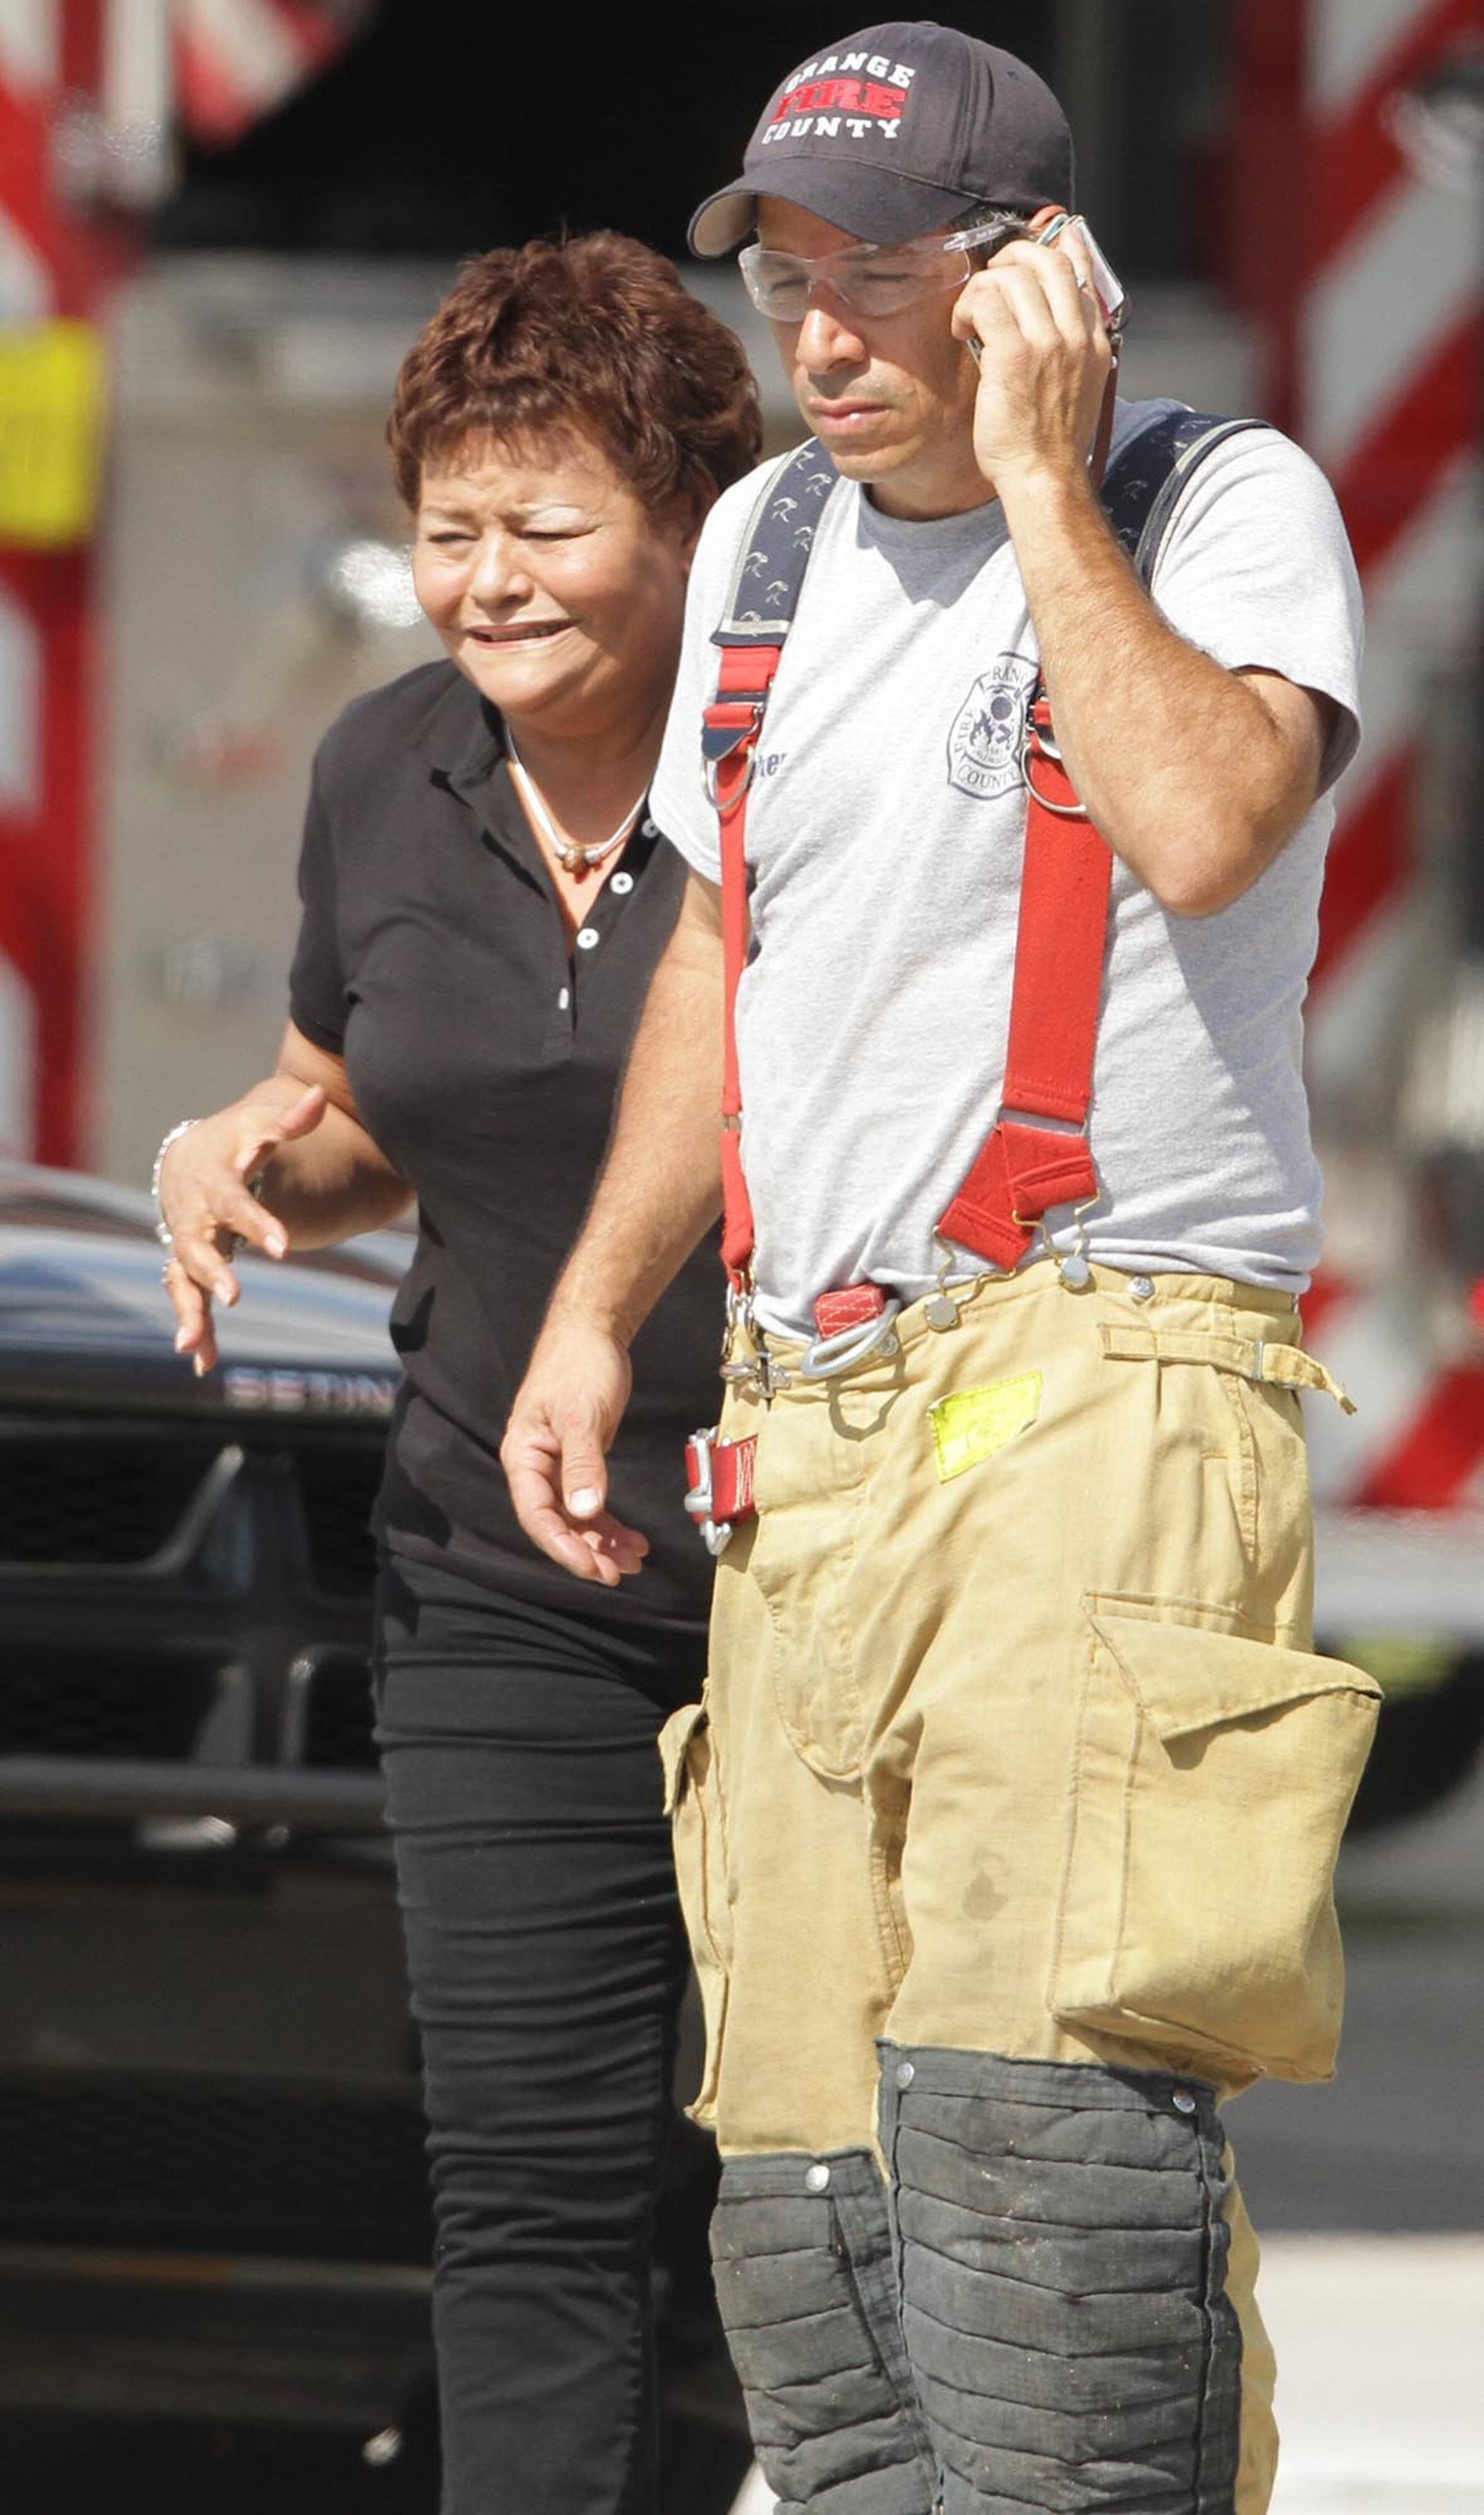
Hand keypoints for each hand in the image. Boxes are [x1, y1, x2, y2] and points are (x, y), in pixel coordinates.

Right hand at [159, 1086, 326, 1372]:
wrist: (191, 1158)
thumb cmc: (235, 1140)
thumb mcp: (260, 1126)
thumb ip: (292, 1120)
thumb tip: (319, 1096)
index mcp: (212, 1181)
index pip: (233, 1202)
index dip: (256, 1222)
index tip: (282, 1247)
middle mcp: (191, 1215)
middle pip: (195, 1245)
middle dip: (211, 1272)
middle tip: (233, 1296)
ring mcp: (184, 1243)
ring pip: (181, 1279)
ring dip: (189, 1311)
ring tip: (193, 1346)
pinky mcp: (186, 1265)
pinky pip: (186, 1298)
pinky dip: (194, 1327)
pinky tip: (201, 1363)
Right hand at [501, 1312, 647, 1586]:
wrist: (593, 1330)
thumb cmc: (579, 1364)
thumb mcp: (581, 1414)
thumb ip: (583, 1463)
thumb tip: (584, 1511)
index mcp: (523, 1456)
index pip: (537, 1516)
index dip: (563, 1547)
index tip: (594, 1568)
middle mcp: (536, 1466)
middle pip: (557, 1524)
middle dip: (587, 1551)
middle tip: (619, 1574)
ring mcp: (558, 1466)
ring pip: (577, 1518)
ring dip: (603, 1542)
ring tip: (634, 1561)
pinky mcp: (581, 1461)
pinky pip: (591, 1503)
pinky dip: (611, 1522)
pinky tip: (633, 1539)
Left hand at [951, 222, 1111, 495]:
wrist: (1044, 476)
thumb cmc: (1050, 443)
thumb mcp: (1077, 388)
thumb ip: (1070, 349)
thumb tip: (1050, 323)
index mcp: (1093, 341)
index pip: (1081, 271)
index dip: (1056, 247)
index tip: (1032, 249)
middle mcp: (1076, 334)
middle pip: (1047, 260)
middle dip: (1011, 259)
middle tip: (989, 283)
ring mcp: (1048, 341)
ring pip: (1014, 275)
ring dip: (983, 288)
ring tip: (971, 318)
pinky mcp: (1015, 353)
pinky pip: (988, 301)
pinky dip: (968, 307)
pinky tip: (962, 330)